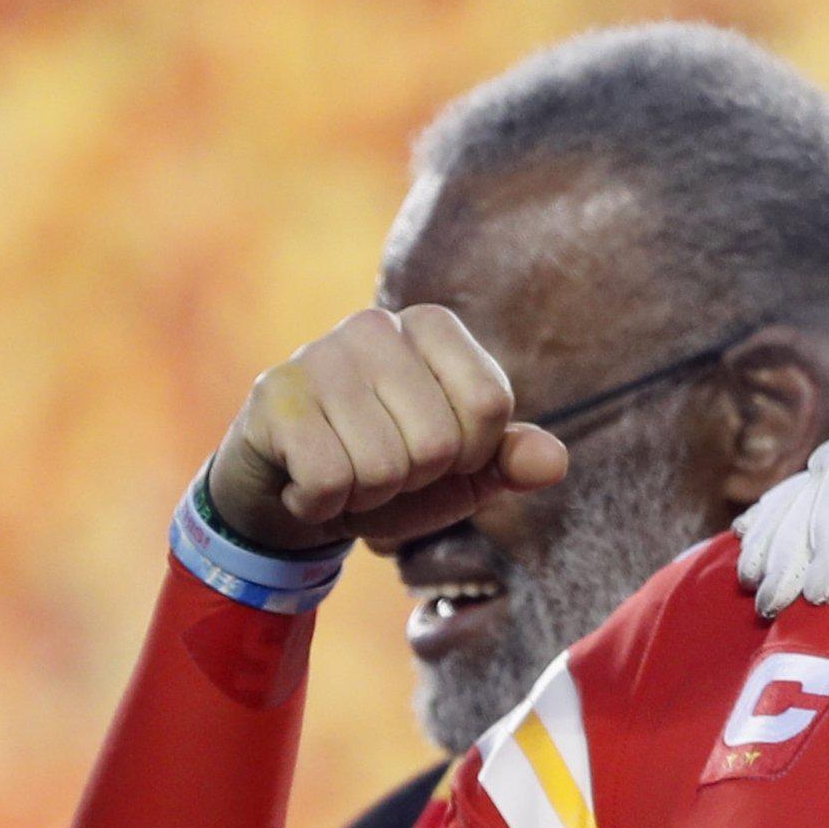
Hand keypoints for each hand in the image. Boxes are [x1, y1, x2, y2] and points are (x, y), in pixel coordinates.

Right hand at [206, 306, 564, 554]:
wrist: (292, 488)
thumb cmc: (393, 469)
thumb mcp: (465, 470)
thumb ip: (511, 460)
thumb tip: (554, 461)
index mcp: (434, 328)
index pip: (489, 404)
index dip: (473, 454)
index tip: (444, 456)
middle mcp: (376, 325)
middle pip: (437, 442)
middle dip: (415, 481)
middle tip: (383, 468)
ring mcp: (319, 354)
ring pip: (381, 467)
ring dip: (367, 496)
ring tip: (346, 473)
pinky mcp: (274, 394)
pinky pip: (328, 479)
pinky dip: (321, 503)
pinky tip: (307, 483)